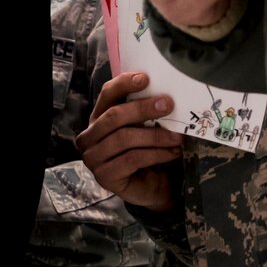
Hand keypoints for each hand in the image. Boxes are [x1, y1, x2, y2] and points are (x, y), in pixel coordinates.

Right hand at [75, 73, 183, 211]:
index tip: (146, 78)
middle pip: (114, 116)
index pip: (106, 96)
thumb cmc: (148, 152)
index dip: (123, 84)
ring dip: (155, 136)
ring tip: (177, 137)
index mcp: (98, 119)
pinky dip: (156, 154)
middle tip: (168, 105)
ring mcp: (93, 158)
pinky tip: (172, 153)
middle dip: (143, 109)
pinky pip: (132, 159)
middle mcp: (89, 138)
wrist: (153, 187)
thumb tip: (165, 93)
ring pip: (124, 138)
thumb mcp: (145, 128)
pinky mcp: (105, 176)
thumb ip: (145, 113)